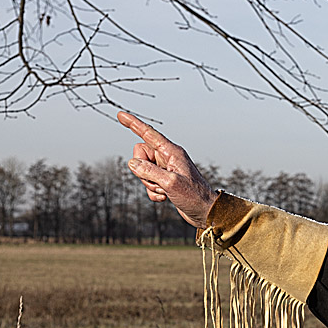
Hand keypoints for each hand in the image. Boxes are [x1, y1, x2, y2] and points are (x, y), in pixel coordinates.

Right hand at [117, 112, 217, 227]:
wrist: (206, 212)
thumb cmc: (194, 196)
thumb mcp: (170, 183)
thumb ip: (149, 171)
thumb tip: (133, 163)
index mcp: (172, 152)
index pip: (148, 134)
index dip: (133, 124)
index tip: (120, 115)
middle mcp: (168, 158)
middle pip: (140, 154)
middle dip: (142, 170)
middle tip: (158, 181)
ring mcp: (166, 170)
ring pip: (142, 170)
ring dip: (149, 184)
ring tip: (166, 191)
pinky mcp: (165, 182)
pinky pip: (148, 183)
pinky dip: (153, 192)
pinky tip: (165, 198)